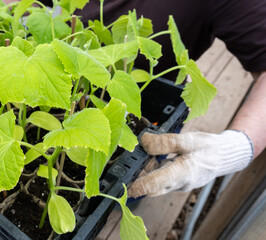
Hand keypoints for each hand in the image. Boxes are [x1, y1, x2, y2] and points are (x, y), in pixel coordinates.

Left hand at [128, 130, 252, 197]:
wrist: (225, 156)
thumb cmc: (208, 148)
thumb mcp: (189, 140)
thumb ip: (165, 142)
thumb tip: (144, 142)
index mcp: (183, 174)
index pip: (155, 184)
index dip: (136, 186)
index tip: (122, 186)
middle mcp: (179, 184)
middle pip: (151, 186)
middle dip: (136, 176)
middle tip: (127, 161)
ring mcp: (177, 185)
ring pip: (154, 183)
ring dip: (144, 170)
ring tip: (143, 152)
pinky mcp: (176, 182)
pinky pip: (160, 179)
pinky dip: (152, 169)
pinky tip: (151, 156)